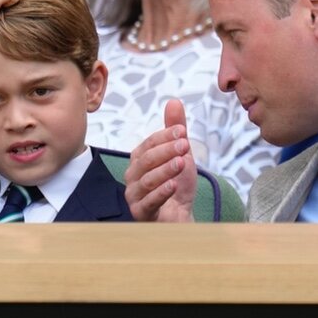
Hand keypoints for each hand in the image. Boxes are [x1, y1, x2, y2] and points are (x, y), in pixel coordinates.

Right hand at [124, 99, 196, 221]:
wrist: (181, 216)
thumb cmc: (177, 185)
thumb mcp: (180, 154)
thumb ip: (175, 129)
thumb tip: (174, 102)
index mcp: (139, 159)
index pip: (149, 143)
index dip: (165, 136)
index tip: (182, 131)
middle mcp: (133, 175)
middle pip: (146, 160)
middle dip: (166, 151)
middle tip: (184, 145)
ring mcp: (134, 195)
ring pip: (147, 180)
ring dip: (165, 170)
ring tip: (182, 162)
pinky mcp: (140, 213)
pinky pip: (148, 202)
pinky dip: (161, 193)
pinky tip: (173, 185)